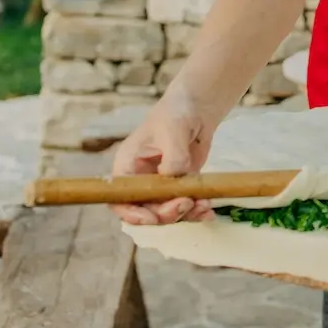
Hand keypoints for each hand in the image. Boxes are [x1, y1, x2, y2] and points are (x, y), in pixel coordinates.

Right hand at [110, 89, 218, 224]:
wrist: (197, 109)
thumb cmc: (176, 114)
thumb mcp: (173, 130)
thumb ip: (173, 156)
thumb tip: (174, 178)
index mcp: (127, 167)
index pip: (120, 198)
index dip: (132, 214)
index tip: (152, 219)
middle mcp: (141, 180)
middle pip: (146, 210)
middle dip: (165, 213)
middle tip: (187, 203)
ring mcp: (161, 185)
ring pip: (166, 212)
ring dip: (184, 215)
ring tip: (203, 207)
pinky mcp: (180, 186)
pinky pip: (184, 205)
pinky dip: (196, 211)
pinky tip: (208, 211)